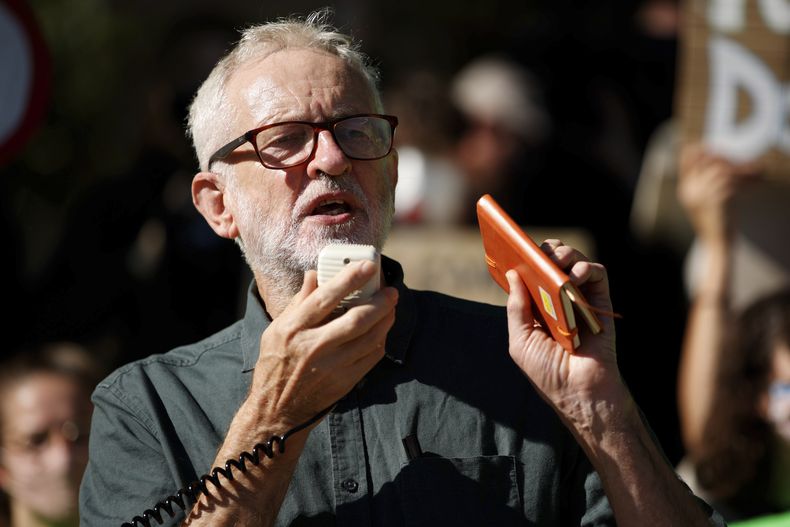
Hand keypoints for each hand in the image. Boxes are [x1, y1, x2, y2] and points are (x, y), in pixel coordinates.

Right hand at [249, 260, 397, 432]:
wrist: (276, 411)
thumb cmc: (275, 364)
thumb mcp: (276, 330)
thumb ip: (299, 302)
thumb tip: (315, 274)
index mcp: (292, 329)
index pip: (325, 298)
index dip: (349, 279)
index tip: (368, 266)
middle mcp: (312, 348)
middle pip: (355, 320)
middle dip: (379, 302)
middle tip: (391, 290)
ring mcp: (330, 367)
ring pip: (369, 339)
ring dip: (386, 320)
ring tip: (391, 307)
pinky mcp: (344, 382)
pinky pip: (371, 357)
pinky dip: (380, 340)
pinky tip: (382, 330)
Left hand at [506, 240, 618, 417]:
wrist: (580, 393)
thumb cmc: (548, 373)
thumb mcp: (521, 340)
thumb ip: (516, 308)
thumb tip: (513, 274)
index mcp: (537, 307)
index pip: (530, 273)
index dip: (523, 258)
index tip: (512, 244)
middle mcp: (559, 299)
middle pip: (553, 261)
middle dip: (544, 251)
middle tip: (538, 254)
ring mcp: (580, 299)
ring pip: (575, 261)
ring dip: (565, 254)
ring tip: (557, 263)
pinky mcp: (601, 303)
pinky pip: (597, 274)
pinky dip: (587, 268)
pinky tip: (575, 277)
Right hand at [677, 144, 760, 243]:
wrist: (715, 245)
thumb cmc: (714, 224)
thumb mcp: (703, 203)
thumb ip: (705, 185)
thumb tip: (720, 165)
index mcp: (684, 190)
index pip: (686, 158)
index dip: (700, 148)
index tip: (716, 147)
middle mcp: (691, 190)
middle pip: (708, 159)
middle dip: (727, 157)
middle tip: (742, 162)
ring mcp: (702, 194)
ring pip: (723, 169)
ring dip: (743, 169)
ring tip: (758, 171)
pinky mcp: (717, 199)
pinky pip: (733, 180)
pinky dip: (748, 179)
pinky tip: (758, 181)